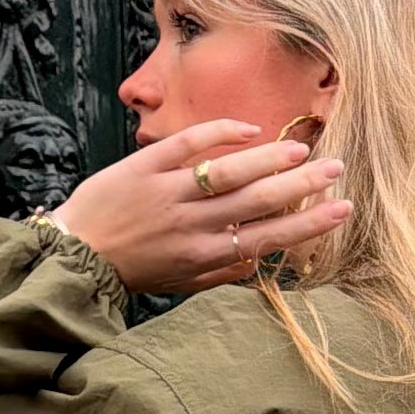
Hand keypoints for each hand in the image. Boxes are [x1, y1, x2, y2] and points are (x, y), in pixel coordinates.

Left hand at [52, 121, 350, 297]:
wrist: (73, 255)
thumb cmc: (132, 270)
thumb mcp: (179, 283)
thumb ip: (221, 272)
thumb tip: (260, 259)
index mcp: (203, 255)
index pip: (267, 237)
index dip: (308, 224)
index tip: (340, 209)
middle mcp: (191, 224)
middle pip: (257, 201)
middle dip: (302, 185)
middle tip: (335, 168)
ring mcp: (167, 192)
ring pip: (228, 171)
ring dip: (270, 158)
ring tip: (302, 148)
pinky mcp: (144, 166)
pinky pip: (188, 144)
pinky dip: (221, 133)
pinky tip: (250, 130)